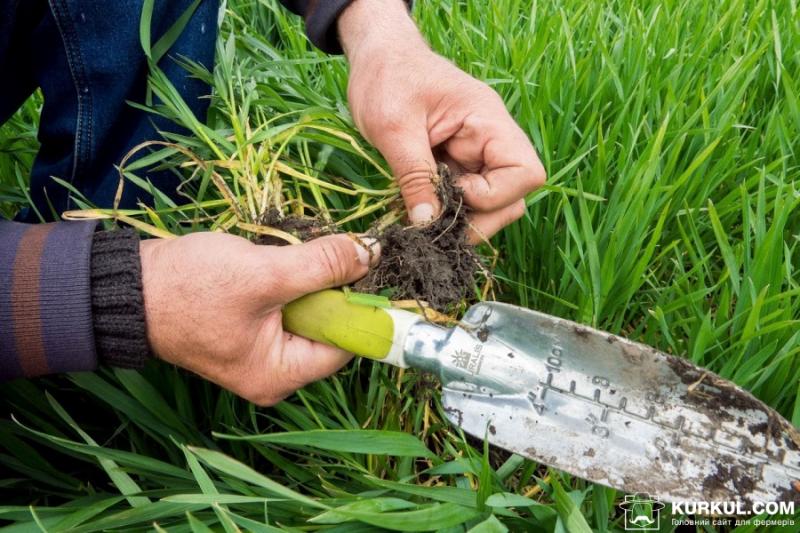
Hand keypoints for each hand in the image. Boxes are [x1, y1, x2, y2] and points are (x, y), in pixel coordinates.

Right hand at [140, 232, 378, 404]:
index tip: (366, 267)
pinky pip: (286, 306)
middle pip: (329, 328)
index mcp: (281, 375)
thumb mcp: (264, 274)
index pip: (345, 344)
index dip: (359, 305)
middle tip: (323, 253)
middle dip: (329, 288)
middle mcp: (274, 372)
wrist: (128, 284)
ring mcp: (261, 352)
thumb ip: (322, 265)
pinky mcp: (250, 329)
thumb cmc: (190, 288)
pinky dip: (289, 280)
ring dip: (308, 279)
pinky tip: (275, 260)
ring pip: (308, 312)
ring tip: (288, 255)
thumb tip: (372, 253)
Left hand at [339, 0, 545, 240]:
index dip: (493, 196)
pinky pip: (466, 197)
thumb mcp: (393, 129)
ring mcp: (476, 154)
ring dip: (461, 218)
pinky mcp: (458, 163)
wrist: (376, 57)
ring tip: (422, 218)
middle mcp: (491, 140)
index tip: (451, 196)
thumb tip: (427, 224)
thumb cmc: (386, 79)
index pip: (525, 173)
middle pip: (512, 196)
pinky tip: (419, 210)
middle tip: (432, 224)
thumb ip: (414, 177)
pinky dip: (447, 211)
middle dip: (477, 218)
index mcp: (488, 121)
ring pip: (491, 202)